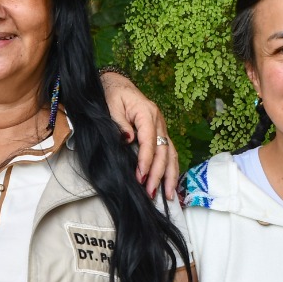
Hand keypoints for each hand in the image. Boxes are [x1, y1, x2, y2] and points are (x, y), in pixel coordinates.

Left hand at [100, 70, 178, 198]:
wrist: (118, 86)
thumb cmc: (113, 95)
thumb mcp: (111, 105)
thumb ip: (119, 123)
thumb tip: (129, 140)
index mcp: (147, 112)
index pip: (149, 140)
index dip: (146, 160)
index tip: (141, 177)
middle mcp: (159, 121)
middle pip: (163, 151)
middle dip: (158, 173)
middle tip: (150, 192)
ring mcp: (161, 128)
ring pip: (171, 154)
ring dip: (169, 176)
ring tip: (167, 195)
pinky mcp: (160, 134)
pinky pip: (169, 154)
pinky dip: (171, 170)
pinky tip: (170, 185)